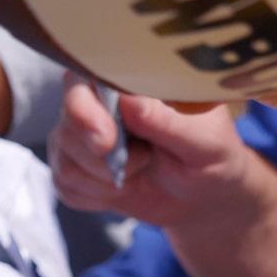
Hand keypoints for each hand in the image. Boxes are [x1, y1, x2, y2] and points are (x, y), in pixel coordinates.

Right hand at [47, 76, 264, 225]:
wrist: (204, 197)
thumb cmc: (212, 157)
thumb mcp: (204, 141)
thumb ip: (167, 122)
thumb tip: (128, 100)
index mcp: (129, 81)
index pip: (85, 79)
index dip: (85, 109)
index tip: (106, 140)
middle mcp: (97, 101)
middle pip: (69, 119)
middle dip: (93, 152)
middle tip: (131, 166)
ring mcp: (80, 134)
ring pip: (64, 156)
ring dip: (103, 178)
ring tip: (141, 170)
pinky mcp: (73, 166)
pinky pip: (65, 185)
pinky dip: (96, 196)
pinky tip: (123, 189)